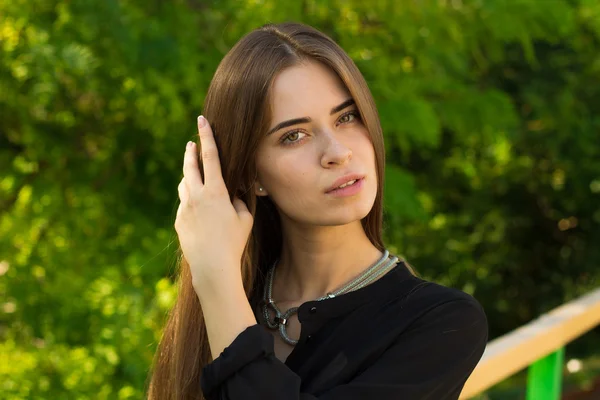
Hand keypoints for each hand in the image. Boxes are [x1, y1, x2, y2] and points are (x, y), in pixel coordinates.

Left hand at [175, 116, 253, 289]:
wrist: (211, 266)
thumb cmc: (234, 242)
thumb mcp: (245, 218)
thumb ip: (239, 200)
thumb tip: (233, 194)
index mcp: (215, 191)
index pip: (210, 156)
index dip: (207, 136)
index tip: (201, 120)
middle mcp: (196, 195)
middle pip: (190, 165)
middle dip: (191, 151)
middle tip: (191, 142)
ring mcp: (184, 207)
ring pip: (184, 183)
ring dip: (189, 175)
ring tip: (194, 173)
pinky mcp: (179, 220)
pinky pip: (184, 203)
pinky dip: (190, 199)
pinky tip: (198, 207)